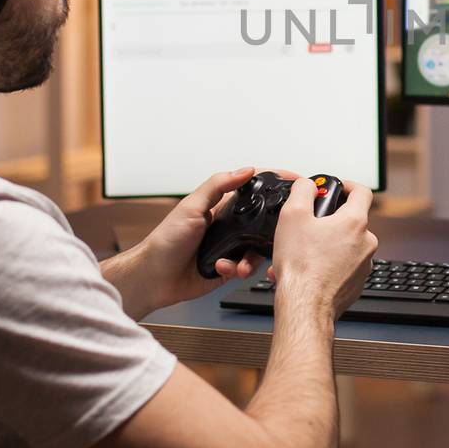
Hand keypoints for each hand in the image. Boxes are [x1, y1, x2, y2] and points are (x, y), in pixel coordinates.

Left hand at [103, 167, 266, 318]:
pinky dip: (239, 269)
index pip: (252, 191)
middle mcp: (228, 227)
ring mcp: (229, 248)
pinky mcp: (229, 269)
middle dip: (271, 229)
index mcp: (221, 207)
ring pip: (258, 248)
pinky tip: (223, 268)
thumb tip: (245, 170)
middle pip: (262, 222)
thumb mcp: (192, 206)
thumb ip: (218, 185)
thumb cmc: (166, 240)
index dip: (272, 185)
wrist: (155, 277)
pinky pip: (246, 268)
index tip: (293, 183)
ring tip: (239, 261)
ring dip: (252, 256)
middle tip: (277, 233)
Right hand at [268, 178, 376, 317]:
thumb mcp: (292, 216)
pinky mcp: (357, 283)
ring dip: (326, 244)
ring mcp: (364, 264)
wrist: (305, 306)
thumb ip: (302, 191)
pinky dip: (327, 264)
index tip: (336, 188)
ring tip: (301, 252)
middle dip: (330, 220)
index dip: (347, 185)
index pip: (362, 191)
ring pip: (346, 245)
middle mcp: (366, 243)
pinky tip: (307, 269)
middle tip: (310, 224)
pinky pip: (343, 265)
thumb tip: (307, 185)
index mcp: (355, 222)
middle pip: (351, 220)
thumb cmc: (301, 267)